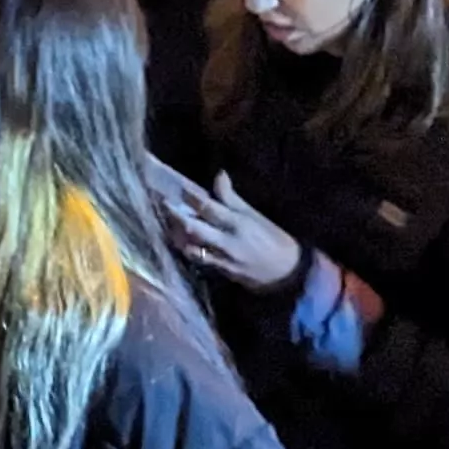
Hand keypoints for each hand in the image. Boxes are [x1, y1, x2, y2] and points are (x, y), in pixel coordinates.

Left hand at [161, 170, 303, 288]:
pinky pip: (199, 260)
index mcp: (238, 222)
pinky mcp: (221, 272)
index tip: (176, 187)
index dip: (189, 197)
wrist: (287, 272)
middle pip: (193, 227)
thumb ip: (232, 198)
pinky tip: (179, 242)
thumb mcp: (254, 215)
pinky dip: (188, 250)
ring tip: (165, 223)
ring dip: (176, 235)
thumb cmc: (273, 238)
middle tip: (161, 203)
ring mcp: (222, 258)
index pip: (207, 207)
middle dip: (175, 215)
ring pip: (192, 246)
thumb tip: (219, 175)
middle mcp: (227, 241)